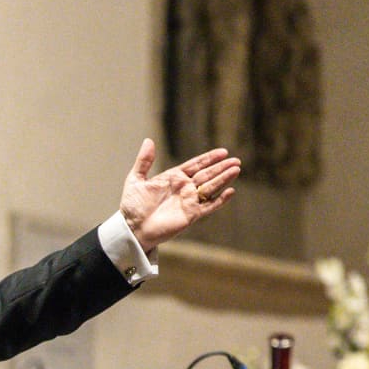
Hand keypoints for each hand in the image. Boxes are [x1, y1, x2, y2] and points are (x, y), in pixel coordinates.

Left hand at [119, 139, 240, 250]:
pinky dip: (219, 200)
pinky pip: (208, 206)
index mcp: (173, 178)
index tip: (223, 152)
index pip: (195, 165)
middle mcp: (184, 188)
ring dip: (223, 179)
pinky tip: (230, 192)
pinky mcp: (191, 215)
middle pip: (207, 175)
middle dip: (221, 168)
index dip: (209, 159)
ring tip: (236, 170)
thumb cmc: (132, 206)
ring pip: (210, 188)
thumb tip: (149, 140)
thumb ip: (144, 161)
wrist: (132, 228)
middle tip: (236, 160)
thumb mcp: (136, 180)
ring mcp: (188, 201)